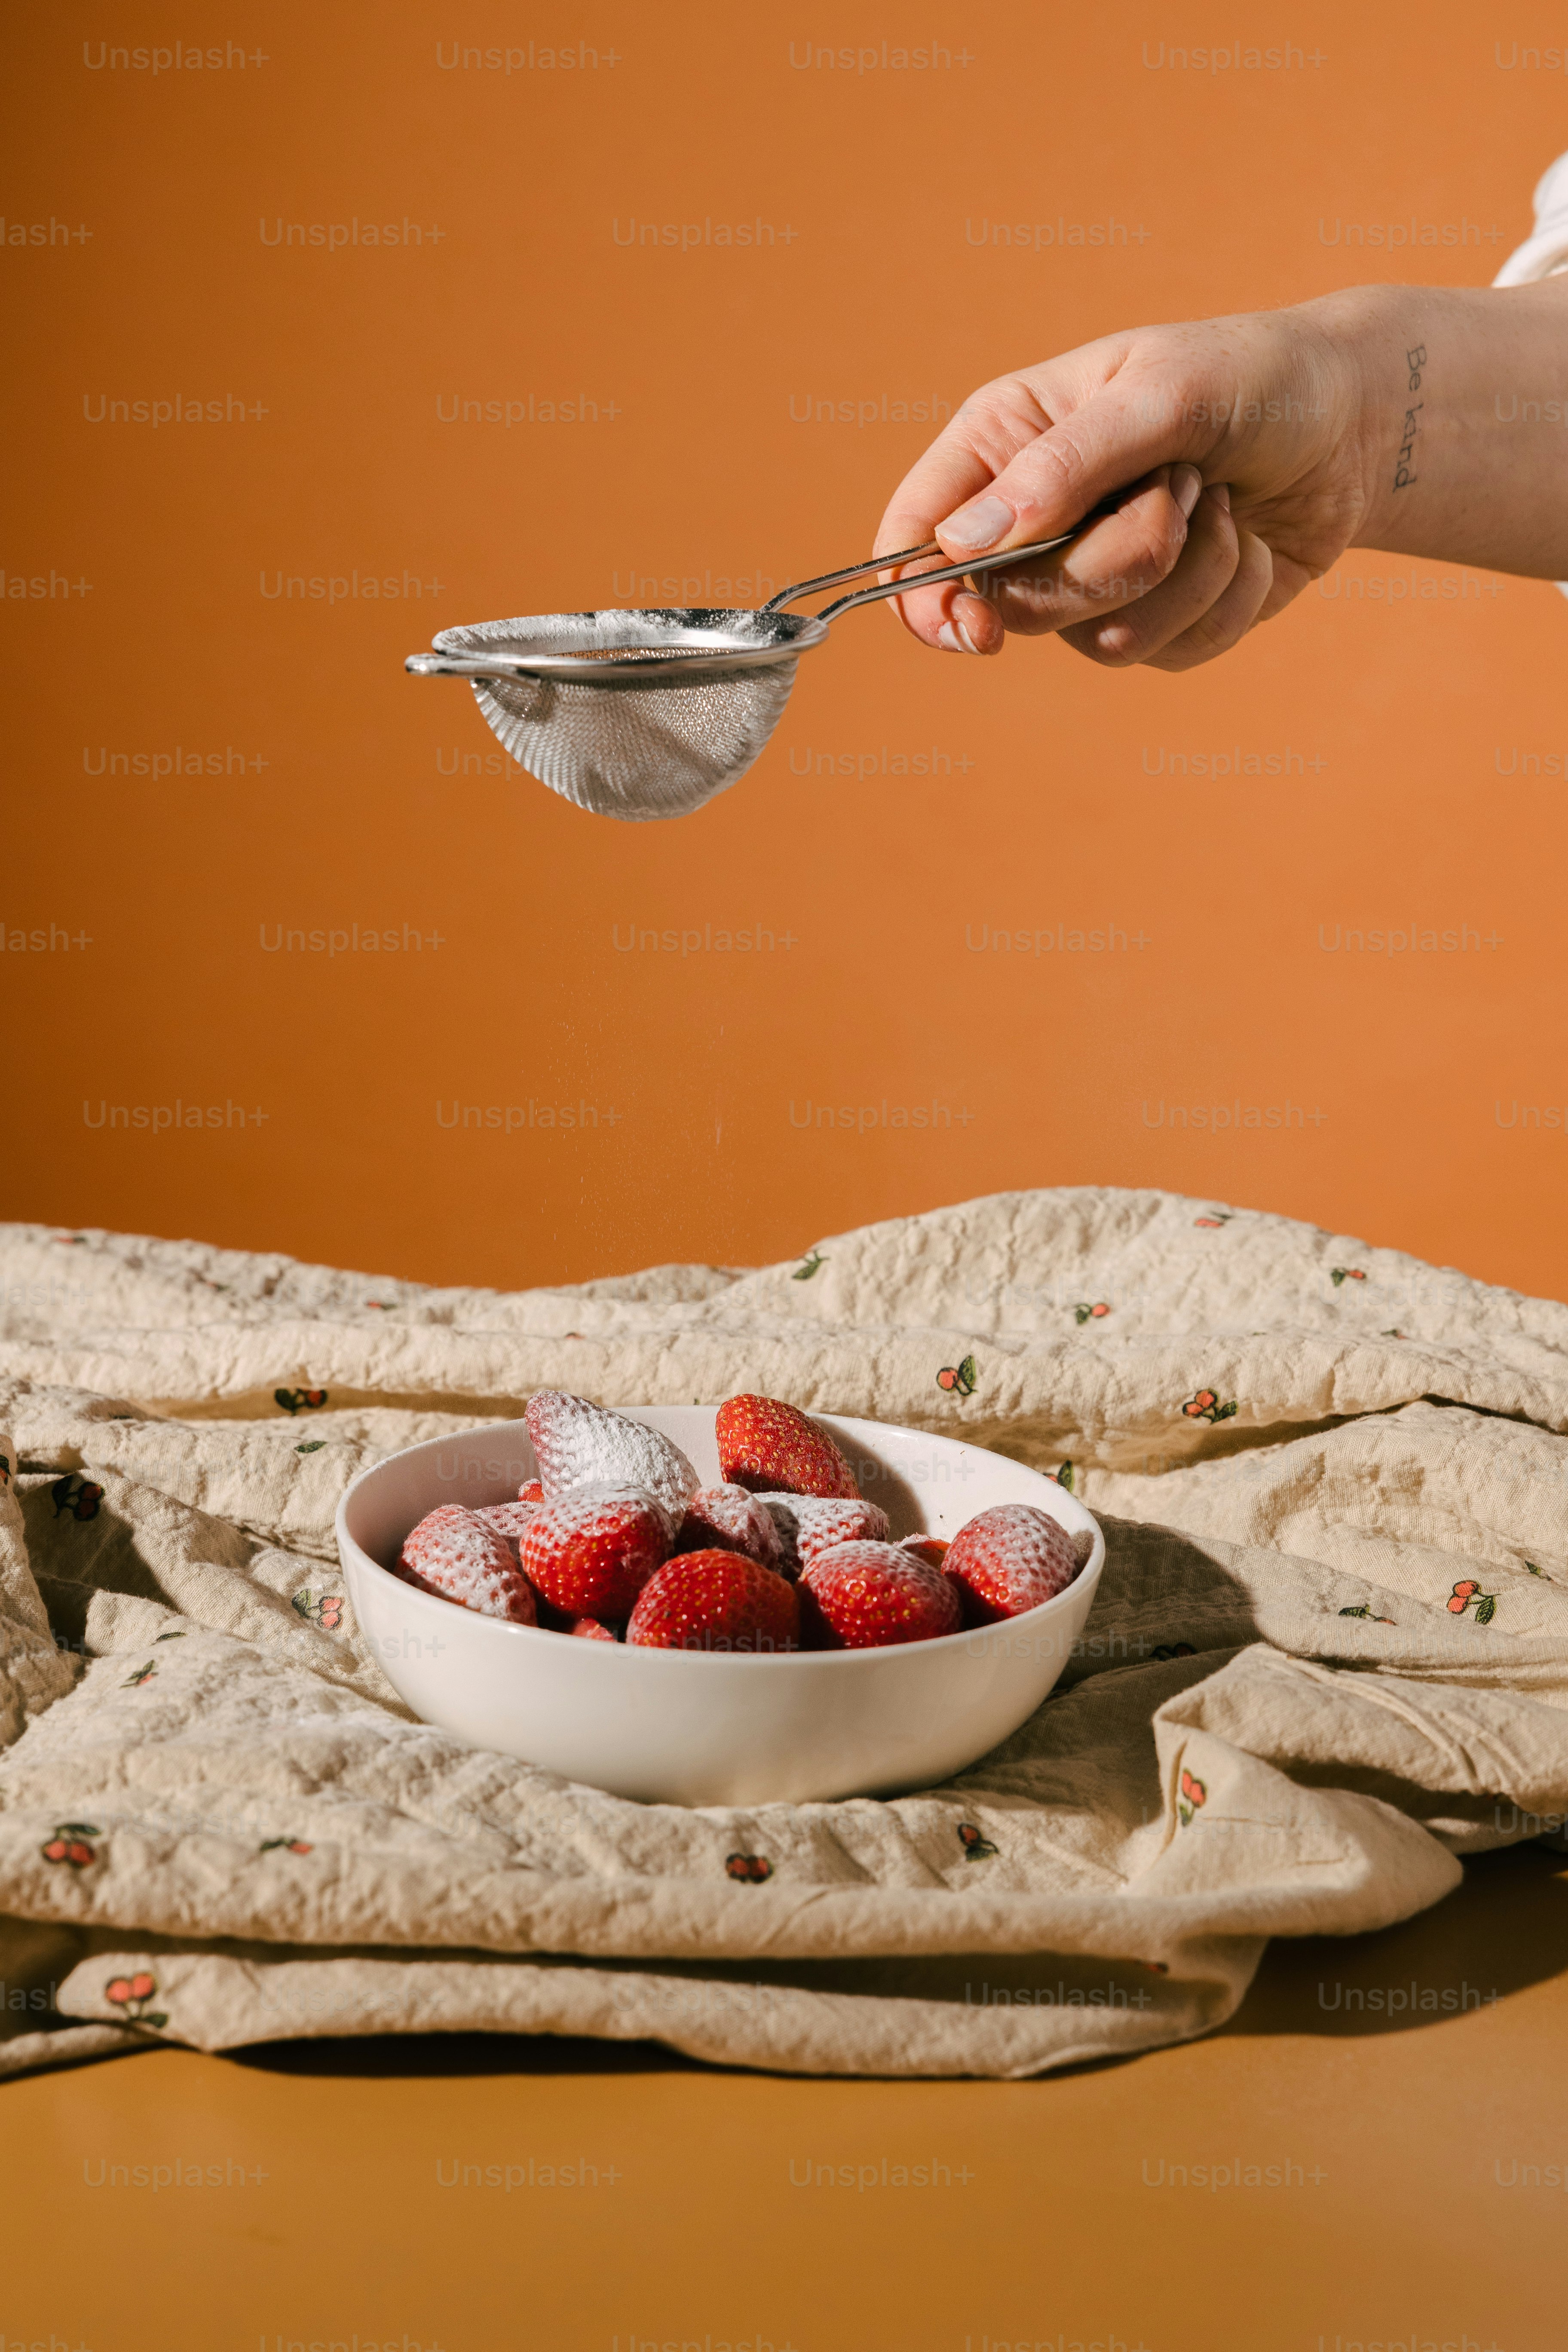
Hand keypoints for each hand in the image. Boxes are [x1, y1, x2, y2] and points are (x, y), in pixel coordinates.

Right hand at [874, 298, 1378, 671]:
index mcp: (1006, 443)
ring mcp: (1094, 577)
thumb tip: (971, 541)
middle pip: (1017, 605)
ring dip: (1184, 573)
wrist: (1357, 422)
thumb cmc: (1254, 378)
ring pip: (1098, 639)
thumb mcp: (1164, 392)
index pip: (914, 536)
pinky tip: (1247, 541)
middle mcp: (1036, 518)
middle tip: (1178, 491)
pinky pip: (1168, 652)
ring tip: (1216, 501)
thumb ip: (1067, 464)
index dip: (924, 596)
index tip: (976, 628)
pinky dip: (1225, 599)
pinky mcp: (1159, 620)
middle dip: (1114, 559)